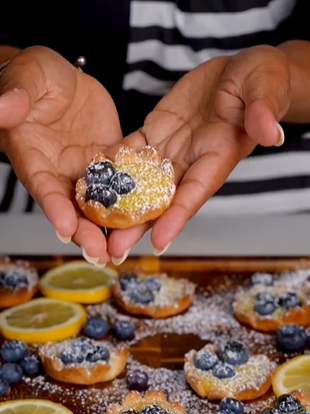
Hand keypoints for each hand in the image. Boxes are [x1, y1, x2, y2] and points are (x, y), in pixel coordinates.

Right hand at [0, 46, 121, 264]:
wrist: (63, 77)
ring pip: (97, 204)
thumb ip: (15, 97)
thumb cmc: (35, 76)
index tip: (65, 228)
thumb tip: (4, 110)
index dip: (54, 208)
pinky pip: (121, 183)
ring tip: (120, 251)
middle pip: (71, 208)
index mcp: (33, 157)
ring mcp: (84, 170)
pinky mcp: (107, 162)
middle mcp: (59, 171)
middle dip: (85, 232)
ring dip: (108, 227)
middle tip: (100, 254)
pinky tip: (145, 218)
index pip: (43, 187)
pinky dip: (131, 201)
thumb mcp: (26, 79)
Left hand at [107, 45, 289, 260]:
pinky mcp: (156, 130)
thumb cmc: (260, 81)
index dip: (177, 218)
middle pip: (162, 199)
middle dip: (138, 226)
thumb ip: (263, 111)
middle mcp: (192, 160)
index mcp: (219, 156)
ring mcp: (172, 148)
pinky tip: (91, 178)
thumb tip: (271, 132)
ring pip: (141, 181)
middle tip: (114, 251)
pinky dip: (112, 164)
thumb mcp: (266, 89)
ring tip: (94, 225)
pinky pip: (131, 150)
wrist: (239, 71)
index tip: (158, 242)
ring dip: (118, 203)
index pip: (196, 192)